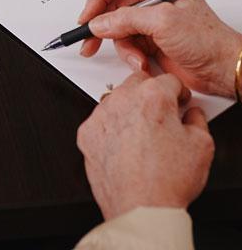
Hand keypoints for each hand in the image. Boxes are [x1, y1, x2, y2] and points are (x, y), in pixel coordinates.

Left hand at [77, 71, 213, 220]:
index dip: (178, 93)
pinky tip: (124, 146)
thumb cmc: (168, 180)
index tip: (179, 102)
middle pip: (138, 83)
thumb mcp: (201, 146)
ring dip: (128, 110)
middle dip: (151, 95)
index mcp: (152, 98)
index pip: (168, 80)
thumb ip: (197, 120)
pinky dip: (111, 129)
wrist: (141, 208)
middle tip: (160, 117)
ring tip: (142, 136)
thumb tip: (191, 114)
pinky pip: (100, 121)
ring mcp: (101, 116)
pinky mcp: (86, 133)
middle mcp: (122, 100)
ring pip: (116, 100)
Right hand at [79, 0, 241, 97]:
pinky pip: (124, 41)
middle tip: (89, 39)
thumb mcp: (163, 23)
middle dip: (103, 25)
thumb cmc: (207, 41)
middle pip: (112, 4)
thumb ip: (126, 20)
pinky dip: (129, 53)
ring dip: (121, 44)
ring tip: (135, 57)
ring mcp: (150, 16)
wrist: (222, 70)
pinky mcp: (148, 35)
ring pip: (115, 25)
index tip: (88, 17)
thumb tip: (98, 23)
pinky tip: (142, 61)